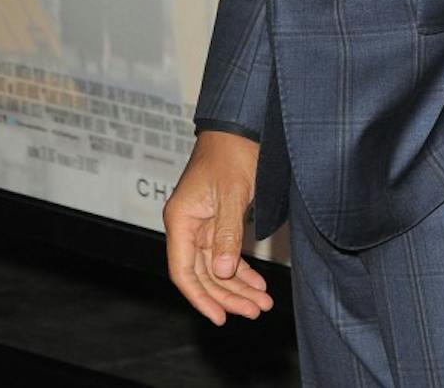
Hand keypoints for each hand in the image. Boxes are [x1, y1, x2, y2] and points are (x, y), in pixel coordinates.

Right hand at [164, 131, 273, 325]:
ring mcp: (201, 223)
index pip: (183, 271)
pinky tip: (256, 283)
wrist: (240, 124)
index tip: (220, 318)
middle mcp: (187, 224)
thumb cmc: (233, 151)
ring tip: (262, 302)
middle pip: (202, 273)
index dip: (201, 298)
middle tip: (256, 310)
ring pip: (216, 267)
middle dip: (229, 295)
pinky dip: (240, 269)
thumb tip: (222, 272)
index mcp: (181, 219)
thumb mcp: (232, 192)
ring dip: (238, 286)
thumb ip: (226, 233)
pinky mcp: (217, 220)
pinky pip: (225, 253)